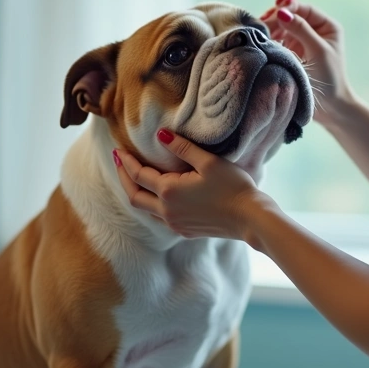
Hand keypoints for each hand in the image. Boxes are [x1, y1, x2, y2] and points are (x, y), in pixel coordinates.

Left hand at [113, 128, 271, 244]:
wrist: (250, 219)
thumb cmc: (233, 188)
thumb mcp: (208, 162)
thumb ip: (182, 148)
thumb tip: (160, 135)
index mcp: (169, 192)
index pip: (139, 175)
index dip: (126, 162)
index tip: (118, 150)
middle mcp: (167, 211)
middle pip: (134, 196)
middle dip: (123, 179)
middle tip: (119, 162)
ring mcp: (175, 224)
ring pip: (145, 209)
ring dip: (136, 192)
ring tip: (134, 177)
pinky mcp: (185, 231)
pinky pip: (158, 218)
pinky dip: (150, 204)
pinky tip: (156, 196)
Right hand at [260, 0, 355, 125]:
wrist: (330, 107)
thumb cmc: (330, 78)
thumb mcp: (317, 51)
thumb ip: (301, 29)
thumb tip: (282, 11)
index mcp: (327, 26)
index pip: (303, 9)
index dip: (287, 9)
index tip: (272, 16)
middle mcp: (315, 31)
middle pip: (291, 15)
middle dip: (276, 18)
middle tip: (261, 25)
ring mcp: (303, 42)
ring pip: (283, 27)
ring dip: (271, 28)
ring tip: (261, 34)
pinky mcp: (293, 54)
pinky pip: (279, 40)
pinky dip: (271, 39)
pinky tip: (264, 42)